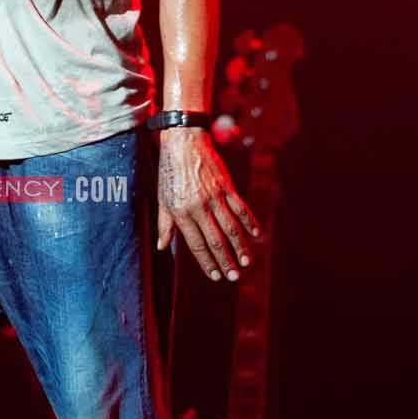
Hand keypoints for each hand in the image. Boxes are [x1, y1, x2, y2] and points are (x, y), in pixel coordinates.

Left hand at [157, 127, 260, 279]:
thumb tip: (162, 247)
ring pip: (230, 227)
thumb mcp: (161, 197)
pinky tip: (255, 236)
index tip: (214, 276)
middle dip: (225, 261)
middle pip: (215, 240)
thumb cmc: (169, 170)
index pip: (195, 244)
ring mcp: (214, 196)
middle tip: (233, 277)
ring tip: (245, 263)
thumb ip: (164, 224)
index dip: (206, 262)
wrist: (183, 141)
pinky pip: (240, 208)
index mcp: (180, 211)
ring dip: (240, 247)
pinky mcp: (226, 186)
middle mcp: (198, 206)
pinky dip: (249, 223)